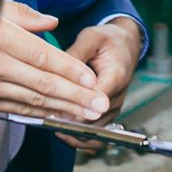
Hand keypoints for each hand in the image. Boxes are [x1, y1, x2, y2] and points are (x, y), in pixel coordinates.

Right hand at [0, 2, 110, 121]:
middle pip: (43, 83)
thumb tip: (52, 23)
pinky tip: (59, 118)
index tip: (91, 80)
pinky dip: (41, 116)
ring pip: (33, 101)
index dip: (70, 70)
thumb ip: (24, 17)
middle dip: (76, 96)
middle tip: (100, 104)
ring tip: (87, 115)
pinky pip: (17, 110)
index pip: (42, 57)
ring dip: (64, 110)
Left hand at [56, 18, 142, 153]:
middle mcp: (116, 96)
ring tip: (50, 125)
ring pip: (94, 131)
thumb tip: (57, 67)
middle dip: (71, 123)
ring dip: (74, 131)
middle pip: (94, 120)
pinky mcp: (107, 113)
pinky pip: (95, 132)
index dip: (76, 108)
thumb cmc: (108, 40)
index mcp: (116, 76)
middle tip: (47, 121)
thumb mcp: (91, 38)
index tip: (56, 111)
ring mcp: (113, 108)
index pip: (97, 100)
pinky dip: (79, 134)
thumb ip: (76, 54)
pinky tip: (60, 129)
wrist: (125, 45)